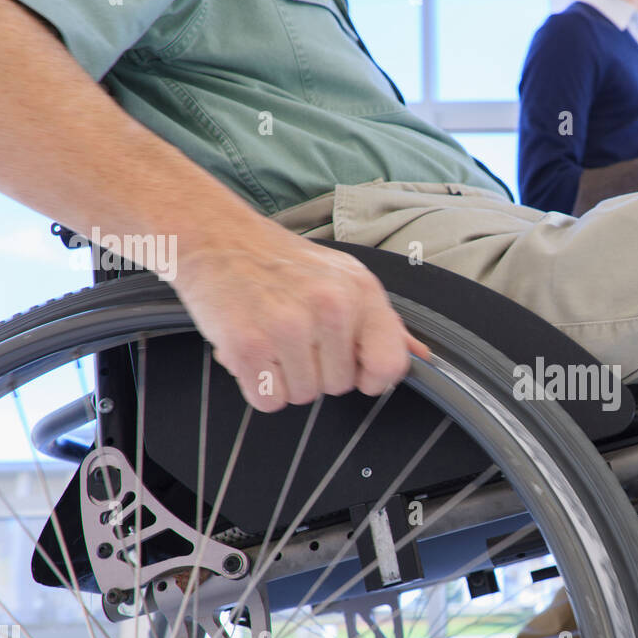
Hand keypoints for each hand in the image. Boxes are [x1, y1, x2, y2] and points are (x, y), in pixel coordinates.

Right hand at [172, 225, 428, 412]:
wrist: (217, 237)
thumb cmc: (282, 263)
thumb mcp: (344, 278)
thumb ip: (383, 323)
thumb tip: (420, 355)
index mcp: (361, 292)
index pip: (390, 364)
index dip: (371, 377)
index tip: (352, 366)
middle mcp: (331, 308)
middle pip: (339, 386)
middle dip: (316, 370)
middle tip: (294, 335)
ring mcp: (289, 327)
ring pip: (303, 396)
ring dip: (285, 378)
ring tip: (271, 338)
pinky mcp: (249, 345)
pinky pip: (268, 400)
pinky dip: (257, 385)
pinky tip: (252, 350)